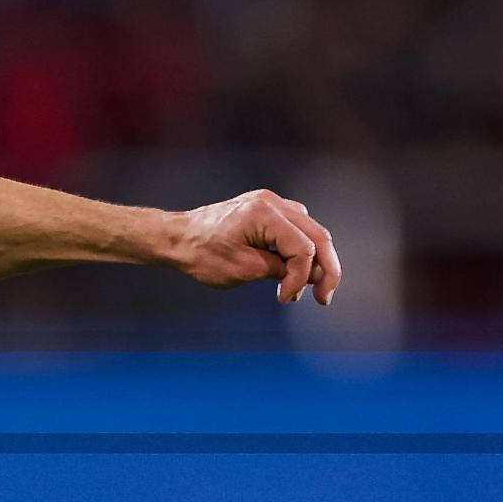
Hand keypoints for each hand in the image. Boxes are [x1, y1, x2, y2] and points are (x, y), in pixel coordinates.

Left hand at [169, 189, 342, 303]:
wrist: (176, 238)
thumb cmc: (202, 254)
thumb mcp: (243, 269)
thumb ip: (281, 269)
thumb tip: (314, 275)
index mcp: (264, 213)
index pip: (303, 248)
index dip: (302, 278)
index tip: (285, 299)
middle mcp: (272, 202)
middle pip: (318, 235)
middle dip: (326, 269)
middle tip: (324, 298)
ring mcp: (270, 203)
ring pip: (310, 231)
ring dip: (313, 260)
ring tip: (304, 289)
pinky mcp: (266, 209)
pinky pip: (295, 228)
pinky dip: (299, 250)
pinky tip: (292, 271)